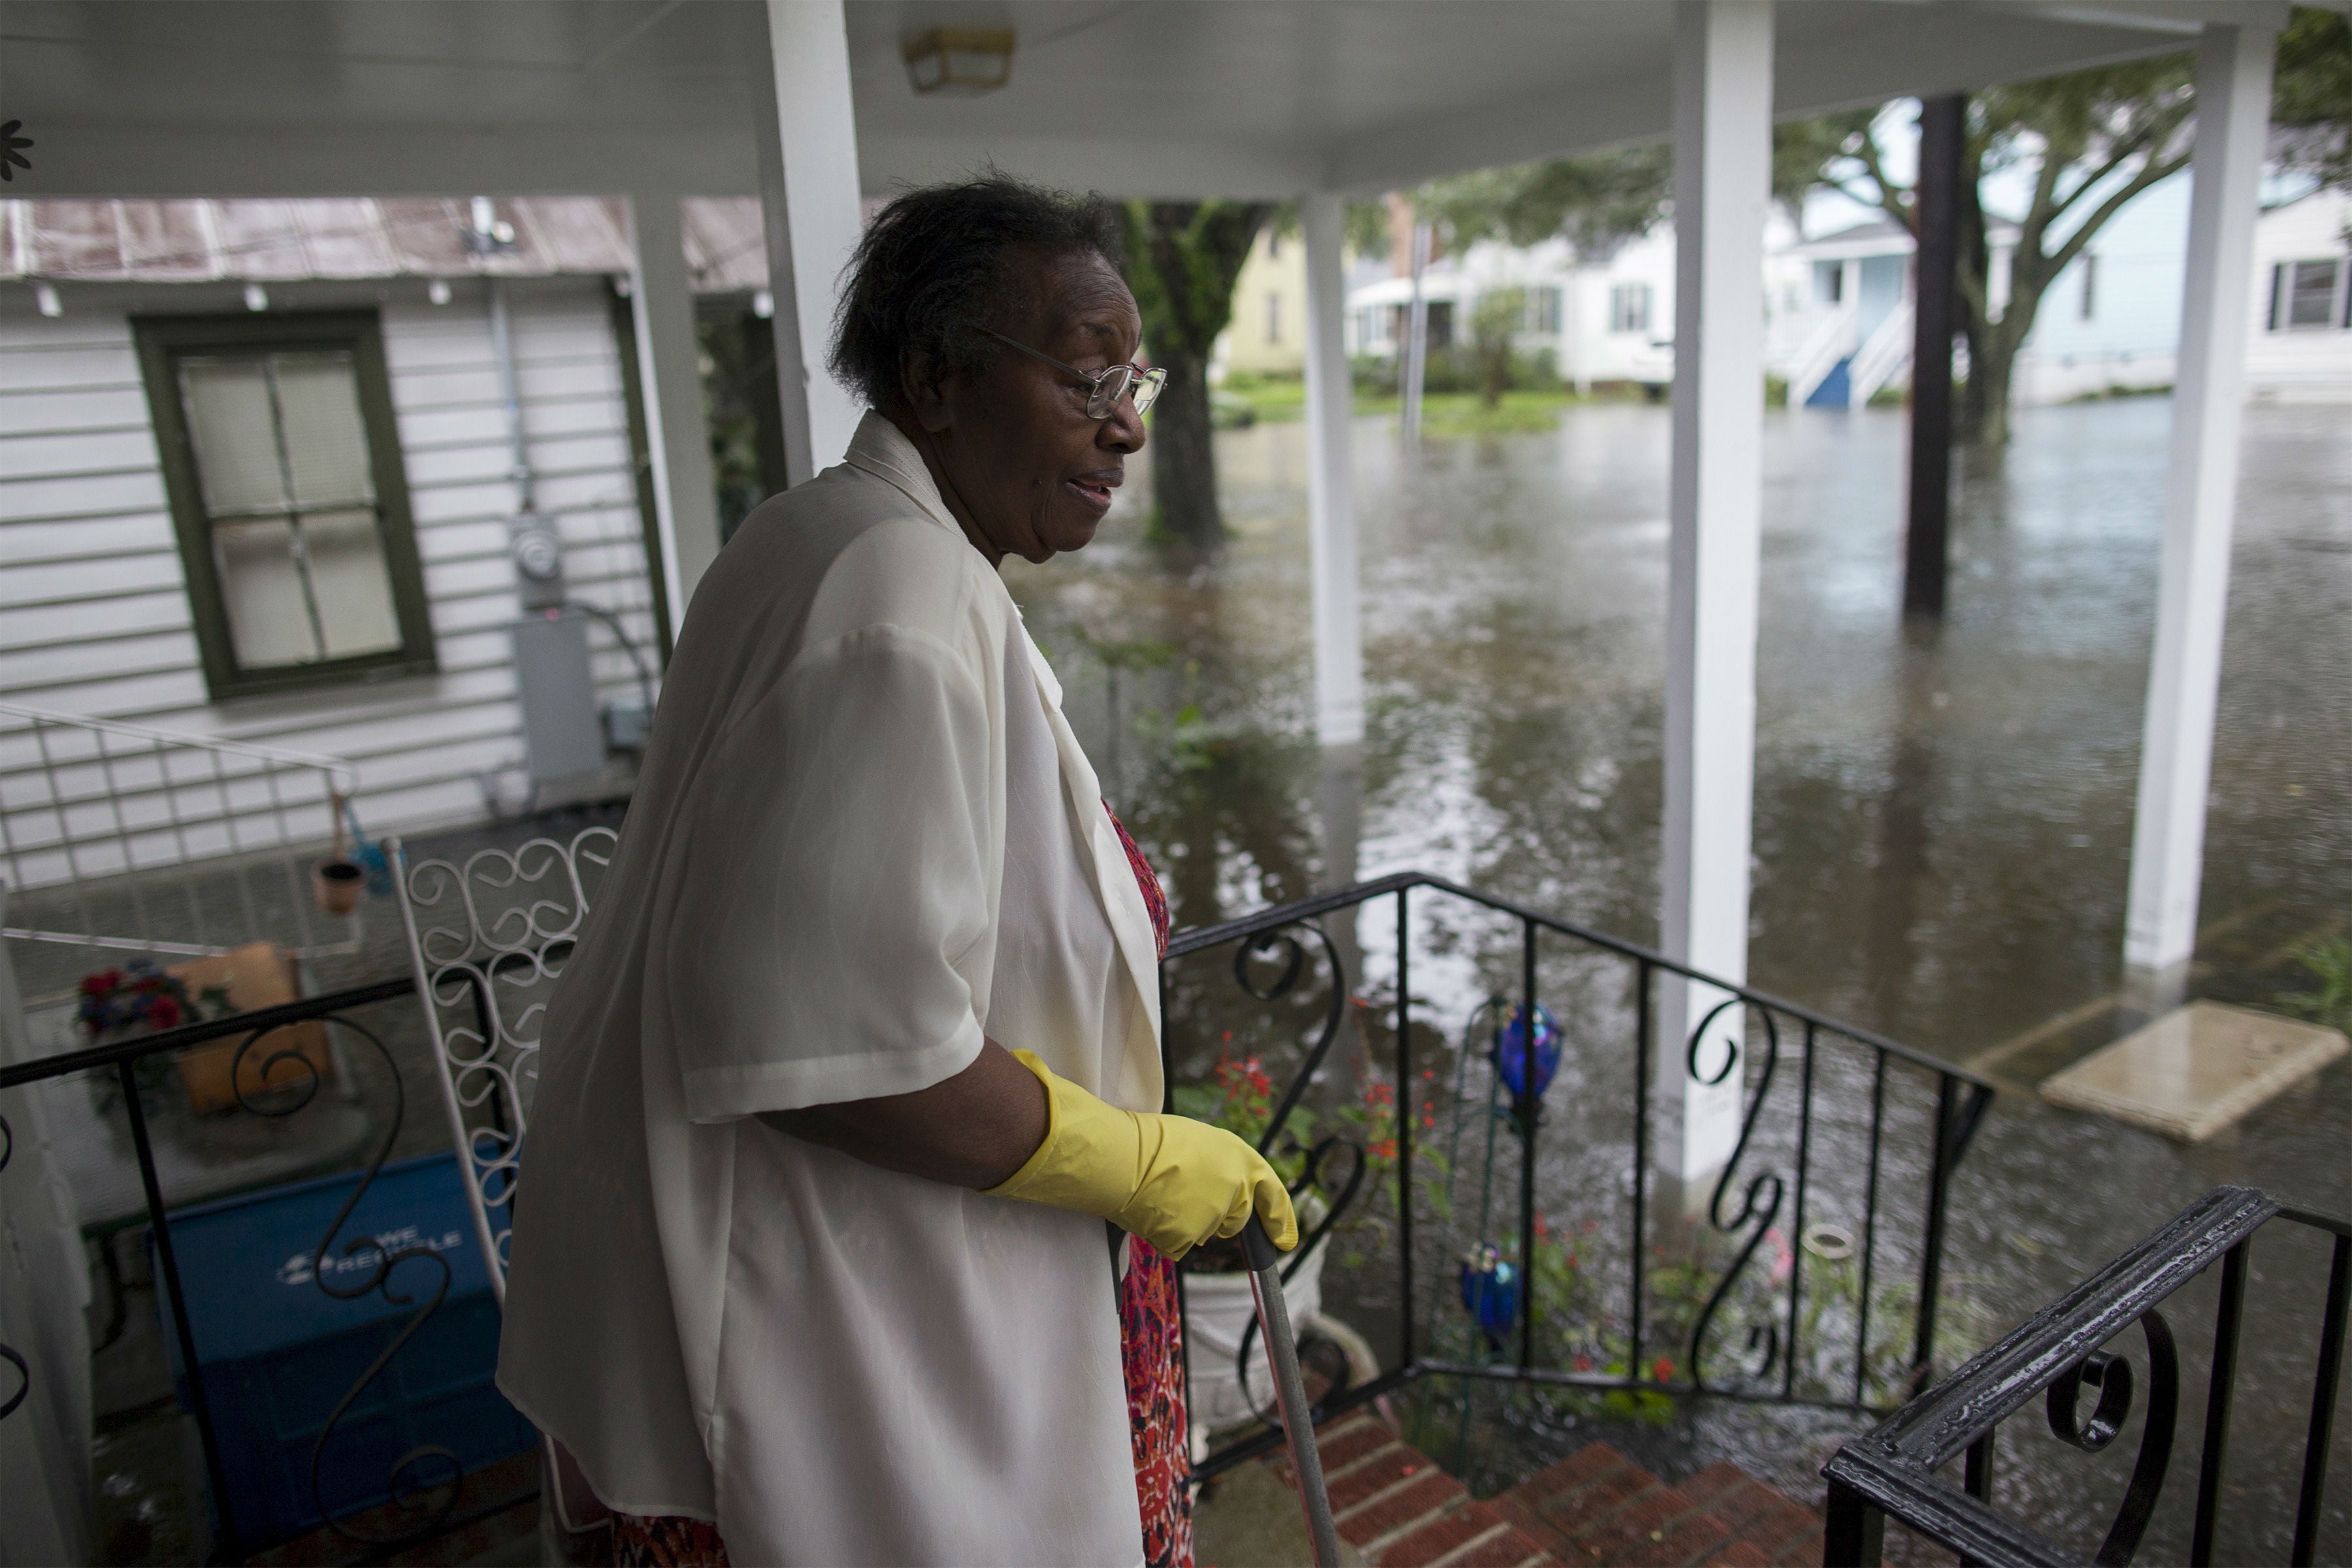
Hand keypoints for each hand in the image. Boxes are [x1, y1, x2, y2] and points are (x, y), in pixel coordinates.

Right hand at [985, 1050, 1297, 1260]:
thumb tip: (1224, 1188)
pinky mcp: (1187, 1239)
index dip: (1281, 1220)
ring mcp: (1212, 1218)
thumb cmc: (1153, 1140)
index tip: (1286, 1241)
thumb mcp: (1201, 1141)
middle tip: (1184, 1193)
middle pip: (1235, 1219)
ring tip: (1161, 1192)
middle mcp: (1235, 1190)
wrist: (1122, 1158)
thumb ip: (1222, 1167)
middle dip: (1218, 1214)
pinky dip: (1166, 1233)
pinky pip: (1179, 1243)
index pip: (1273, 1195)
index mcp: (1242, 1159)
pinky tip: (1151, 1210)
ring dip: (1187, 1219)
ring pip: (1204, 1231)